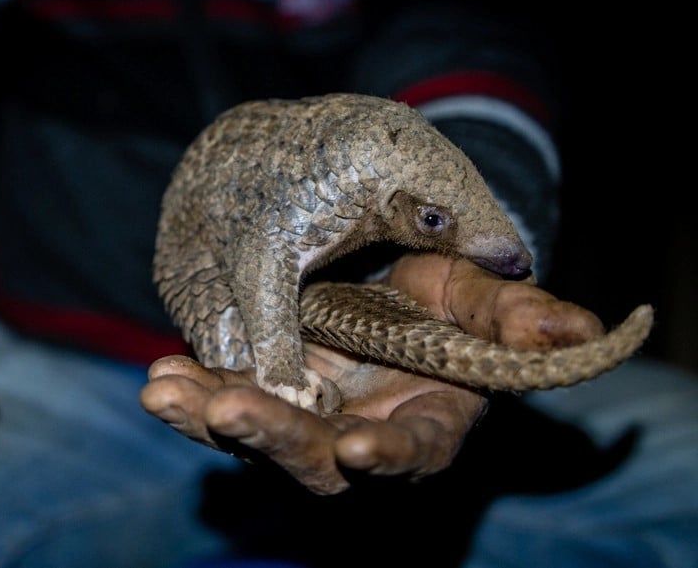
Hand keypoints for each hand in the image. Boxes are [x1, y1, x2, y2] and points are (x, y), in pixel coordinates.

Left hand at [140, 252, 603, 493]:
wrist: (393, 282)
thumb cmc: (448, 301)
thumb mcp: (480, 300)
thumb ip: (520, 319)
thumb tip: (580, 332)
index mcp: (425, 423)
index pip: (412, 454)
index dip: (389, 456)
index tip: (355, 448)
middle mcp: (359, 435)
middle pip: (315, 458)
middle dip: (272, 437)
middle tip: (227, 408)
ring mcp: (305, 419)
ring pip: (255, 437)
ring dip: (209, 418)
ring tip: (165, 390)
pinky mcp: (263, 394)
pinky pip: (221, 402)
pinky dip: (191, 392)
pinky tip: (161, 374)